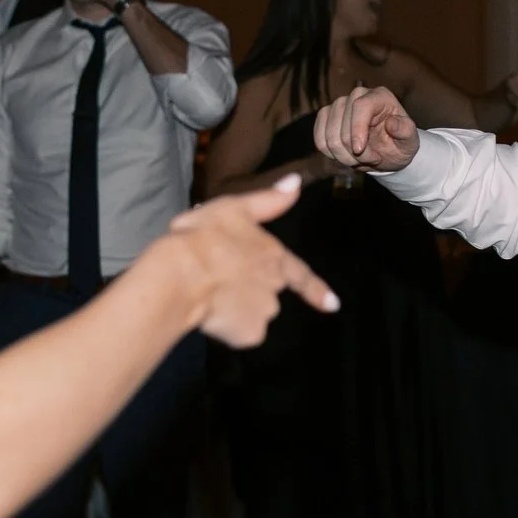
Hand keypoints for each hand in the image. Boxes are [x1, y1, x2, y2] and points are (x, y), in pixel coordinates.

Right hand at [159, 176, 338, 348]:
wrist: (183, 273)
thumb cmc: (206, 236)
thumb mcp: (235, 207)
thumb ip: (268, 200)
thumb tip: (296, 182)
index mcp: (273, 256)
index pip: (300, 275)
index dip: (316, 290)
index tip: (333, 305)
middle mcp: (275, 286)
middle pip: (266, 294)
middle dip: (247, 291)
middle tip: (217, 280)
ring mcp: (265, 312)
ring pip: (251, 316)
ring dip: (235, 310)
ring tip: (206, 295)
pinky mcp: (250, 334)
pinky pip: (239, 335)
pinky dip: (226, 329)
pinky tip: (207, 315)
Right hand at [312, 85, 419, 173]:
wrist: (389, 151)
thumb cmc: (400, 144)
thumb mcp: (410, 141)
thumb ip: (406, 131)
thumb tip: (392, 122)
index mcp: (380, 96)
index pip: (360, 106)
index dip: (356, 130)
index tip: (359, 151)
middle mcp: (357, 95)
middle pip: (341, 123)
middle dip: (354, 151)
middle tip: (373, 159)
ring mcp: (339, 105)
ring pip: (329, 135)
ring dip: (343, 156)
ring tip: (361, 159)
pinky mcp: (326, 117)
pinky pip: (319, 140)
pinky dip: (331, 154)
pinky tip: (346, 156)